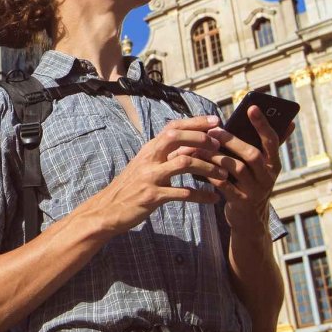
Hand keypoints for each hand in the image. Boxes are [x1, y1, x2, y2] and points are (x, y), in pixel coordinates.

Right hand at [84, 115, 226, 239]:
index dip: (196, 122)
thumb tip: (189, 145)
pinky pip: (183, 193)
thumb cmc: (130, 188)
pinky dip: (201, 195)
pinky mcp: (153, 196)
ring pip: (184, 163)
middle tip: (219, 146)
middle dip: (201, 138)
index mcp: (149, 150)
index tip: (216, 121)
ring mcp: (150, 177)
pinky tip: (213, 199)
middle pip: (176, 137)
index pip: (173, 127)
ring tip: (224, 175)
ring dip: (208, 167)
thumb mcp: (145, 166)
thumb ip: (164, 156)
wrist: (107, 210)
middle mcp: (149, 159)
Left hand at [209, 106, 289, 231]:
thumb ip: (269, 146)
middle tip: (214, 131)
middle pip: (252, 154)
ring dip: (217, 156)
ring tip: (200, 147)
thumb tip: (288, 121)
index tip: (252, 107)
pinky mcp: (241, 202)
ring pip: (237, 169)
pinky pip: (224, 185)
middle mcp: (268, 177)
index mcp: (274, 164)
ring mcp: (255, 191)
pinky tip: (199, 165)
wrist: (250, 220)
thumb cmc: (253, 183)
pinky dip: (211, 174)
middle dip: (232, 140)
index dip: (262, 124)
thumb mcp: (265, 167)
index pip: (272, 140)